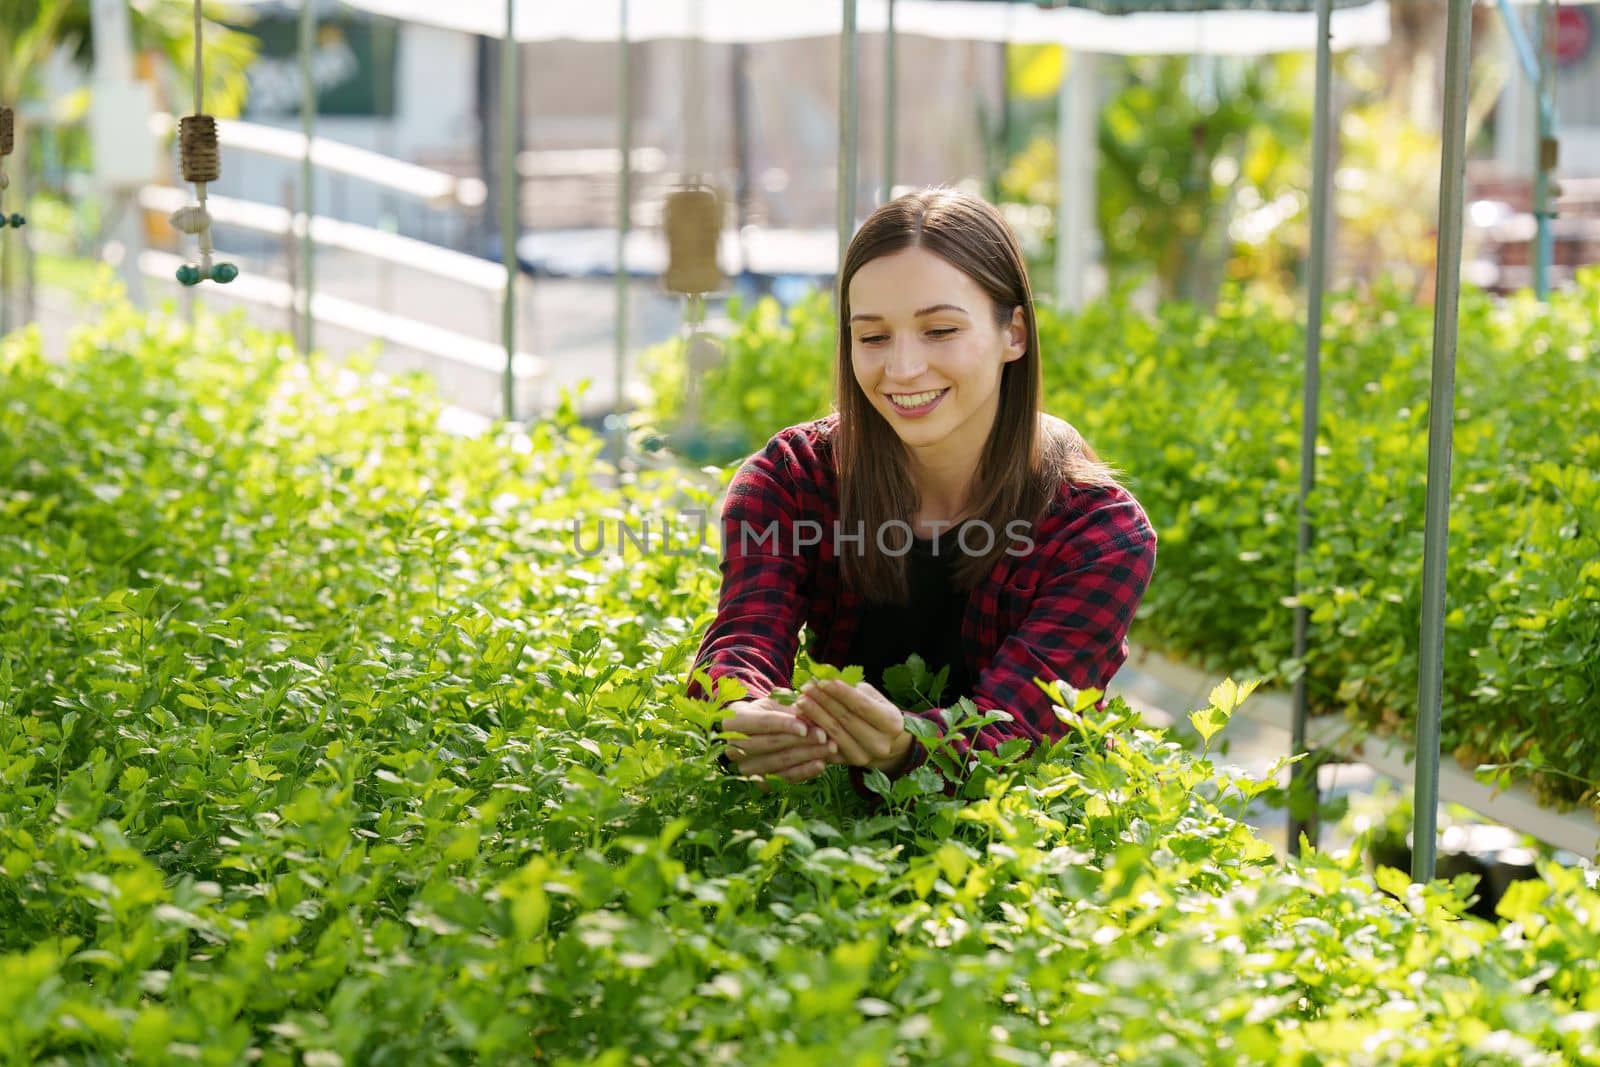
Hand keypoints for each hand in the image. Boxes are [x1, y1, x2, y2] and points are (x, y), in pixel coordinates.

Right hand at [717, 694, 838, 789]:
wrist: (754, 733)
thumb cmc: (767, 712)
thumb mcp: (775, 703)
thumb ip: (791, 708)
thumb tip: (812, 713)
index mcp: (734, 721)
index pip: (762, 723)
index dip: (785, 724)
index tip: (805, 726)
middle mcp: (733, 747)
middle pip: (771, 744)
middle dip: (800, 740)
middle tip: (824, 736)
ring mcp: (745, 768)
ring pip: (778, 763)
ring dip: (806, 756)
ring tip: (829, 749)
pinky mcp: (758, 783)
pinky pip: (782, 779)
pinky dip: (803, 772)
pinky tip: (820, 764)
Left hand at [792, 678, 913, 773]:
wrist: (884, 743)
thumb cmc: (876, 712)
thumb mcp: (874, 698)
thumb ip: (854, 690)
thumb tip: (827, 679)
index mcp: (891, 723)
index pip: (862, 706)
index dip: (841, 693)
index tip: (823, 681)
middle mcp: (880, 743)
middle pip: (846, 719)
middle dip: (824, 701)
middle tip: (806, 688)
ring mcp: (863, 757)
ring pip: (834, 734)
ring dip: (815, 716)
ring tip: (800, 701)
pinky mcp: (847, 764)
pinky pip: (826, 747)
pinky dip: (813, 732)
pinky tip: (802, 719)